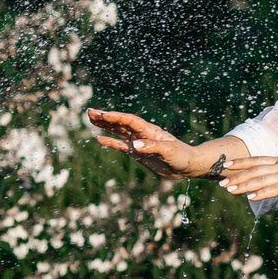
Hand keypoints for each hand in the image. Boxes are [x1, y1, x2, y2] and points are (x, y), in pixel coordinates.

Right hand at [86, 108, 211, 179]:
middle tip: (90, 112)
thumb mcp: (169, 152)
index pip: (129, 121)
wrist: (187, 165)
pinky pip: (121, 145)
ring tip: (92, 119)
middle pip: (121, 123)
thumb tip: (134, 145)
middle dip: (106, 117)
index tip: (103, 115)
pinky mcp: (138, 153)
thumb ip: (152, 147)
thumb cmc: (181, 156)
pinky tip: (99, 139)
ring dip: (105, 126)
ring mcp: (139, 142)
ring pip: (118, 131)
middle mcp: (142, 133)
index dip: (116, 117)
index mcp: (149, 130)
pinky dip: (110, 142)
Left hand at [216, 155, 277, 201]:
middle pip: (254, 170)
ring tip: (230, 190)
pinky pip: (274, 190)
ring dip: (244, 186)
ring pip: (261, 180)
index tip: (226, 163)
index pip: (257, 159)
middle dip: (236, 176)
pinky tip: (251, 198)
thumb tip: (274, 180)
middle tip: (221, 182)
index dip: (241, 162)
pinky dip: (261, 193)